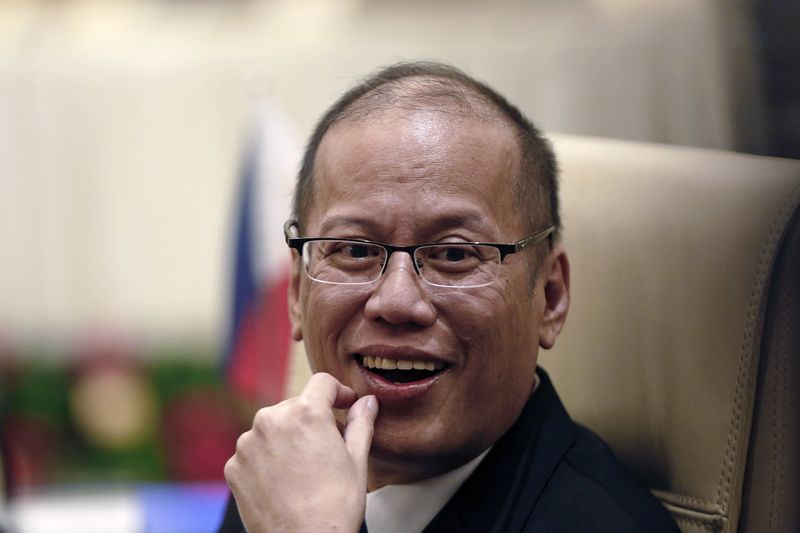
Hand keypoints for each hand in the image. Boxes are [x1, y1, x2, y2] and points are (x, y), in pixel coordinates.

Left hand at [224, 372, 378, 531]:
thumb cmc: (335, 507)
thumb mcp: (357, 461)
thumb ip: (360, 424)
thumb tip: (367, 402)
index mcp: (306, 413)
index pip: (322, 383)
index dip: (338, 392)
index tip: (345, 404)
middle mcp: (271, 420)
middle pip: (295, 406)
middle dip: (311, 420)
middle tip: (327, 447)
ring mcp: (247, 444)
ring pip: (272, 428)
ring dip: (287, 438)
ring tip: (303, 469)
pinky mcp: (234, 466)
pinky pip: (254, 452)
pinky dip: (267, 460)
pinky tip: (283, 481)